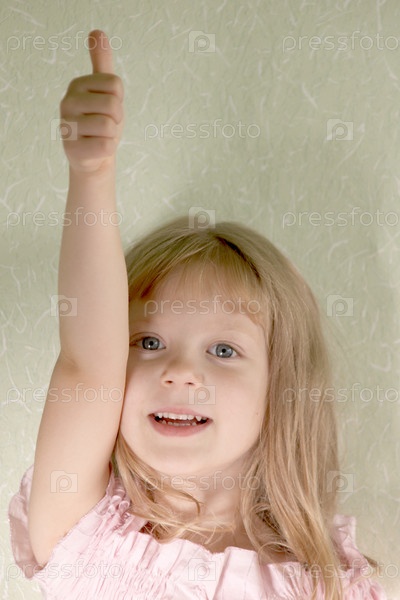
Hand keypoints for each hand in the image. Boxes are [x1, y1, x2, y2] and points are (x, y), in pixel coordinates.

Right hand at [59, 30, 123, 173]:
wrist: (93, 156)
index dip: (119, 98)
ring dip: (113, 134)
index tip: (109, 107)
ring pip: (110, 126)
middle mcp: (67, 103)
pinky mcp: (74, 149)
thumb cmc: (100, 120)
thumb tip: (97, 31)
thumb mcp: (104, 90)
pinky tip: (96, 149)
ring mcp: (68, 126)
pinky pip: (107, 146)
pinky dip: (109, 149)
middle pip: (113, 105)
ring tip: (100, 136)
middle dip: (117, 118)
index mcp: (77, 85)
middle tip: (106, 124)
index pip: (115, 84)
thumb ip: (102, 62)